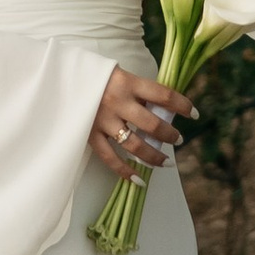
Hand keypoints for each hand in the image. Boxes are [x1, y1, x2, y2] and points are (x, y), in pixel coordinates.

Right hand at [89, 63, 193, 182]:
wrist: (60, 76)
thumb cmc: (95, 75)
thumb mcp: (119, 74)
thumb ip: (139, 91)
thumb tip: (164, 109)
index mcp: (128, 82)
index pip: (164, 95)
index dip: (183, 105)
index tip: (194, 114)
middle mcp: (117, 102)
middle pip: (152, 124)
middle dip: (169, 135)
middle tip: (179, 140)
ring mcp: (103, 120)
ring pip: (134, 144)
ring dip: (153, 155)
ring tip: (166, 162)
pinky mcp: (89, 134)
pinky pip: (109, 157)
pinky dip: (124, 171)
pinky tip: (139, 180)